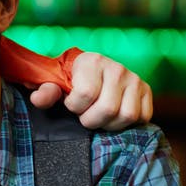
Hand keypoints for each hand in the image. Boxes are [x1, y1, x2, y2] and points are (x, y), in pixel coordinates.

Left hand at [28, 51, 151, 129]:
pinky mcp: (147, 90)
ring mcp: (135, 79)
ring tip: (98, 116)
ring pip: (127, 116)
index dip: (74, 107)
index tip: (70, 104)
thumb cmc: (69, 80)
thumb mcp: (53, 83)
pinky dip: (127, 124)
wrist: (90, 72)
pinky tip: (113, 116)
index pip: (85, 94)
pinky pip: (143, 117)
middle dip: (91, 119)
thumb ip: (45, 91)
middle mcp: (117, 68)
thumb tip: (38, 99)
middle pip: (107, 109)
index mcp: (91, 61)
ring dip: (109, 124)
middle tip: (84, 115)